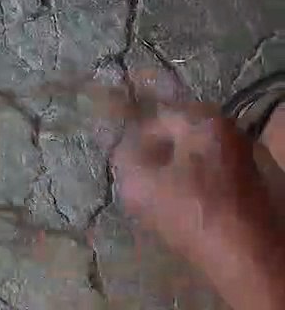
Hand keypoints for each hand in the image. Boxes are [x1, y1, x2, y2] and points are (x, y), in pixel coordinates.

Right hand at [111, 104, 284, 301]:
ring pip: (198, 158)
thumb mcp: (138, 181)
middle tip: (138, 177)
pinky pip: (213, 176)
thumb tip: (121, 149)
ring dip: (177, 171)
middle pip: (181, 138)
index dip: (134, 139)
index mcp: (204, 121)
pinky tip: (183, 205)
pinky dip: (196, 185)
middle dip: (158, 154)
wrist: (243, 253)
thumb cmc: (189, 208)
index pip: (157, 119)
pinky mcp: (252, 185)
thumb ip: (122, 157)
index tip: (122, 162)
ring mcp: (245, 158)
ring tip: (158, 194)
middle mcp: (230, 131)